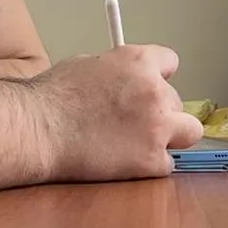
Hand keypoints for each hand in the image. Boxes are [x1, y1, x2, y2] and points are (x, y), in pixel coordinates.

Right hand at [31, 44, 203, 182]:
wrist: (39, 130)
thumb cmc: (52, 97)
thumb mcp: (87, 65)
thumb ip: (115, 71)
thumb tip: (125, 81)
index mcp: (138, 61)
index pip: (170, 62)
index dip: (159, 75)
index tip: (151, 85)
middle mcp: (155, 91)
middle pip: (178, 101)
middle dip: (160, 111)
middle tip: (136, 122)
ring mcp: (157, 127)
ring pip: (188, 132)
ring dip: (169, 137)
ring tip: (140, 143)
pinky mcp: (152, 160)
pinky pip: (167, 163)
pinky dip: (150, 165)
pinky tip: (126, 163)